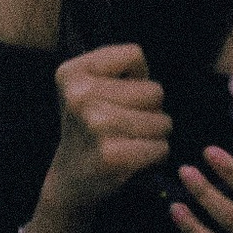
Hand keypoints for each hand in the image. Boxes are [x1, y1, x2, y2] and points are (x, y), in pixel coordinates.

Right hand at [43, 42, 171, 215]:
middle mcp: (79, 96)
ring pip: (162, 120)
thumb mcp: (89, 86)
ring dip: (155, 132)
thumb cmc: (90, 126)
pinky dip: (156, 154)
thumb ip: (119, 68)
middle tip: (127, 123)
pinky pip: (161, 147)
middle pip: (154, 90)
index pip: (134, 54)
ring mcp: (95, 125)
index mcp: (72, 73)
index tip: (119, 94)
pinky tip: (134, 157)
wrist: (70, 178)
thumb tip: (146, 76)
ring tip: (132, 140)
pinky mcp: (111, 155)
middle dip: (150, 108)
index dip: (137, 76)